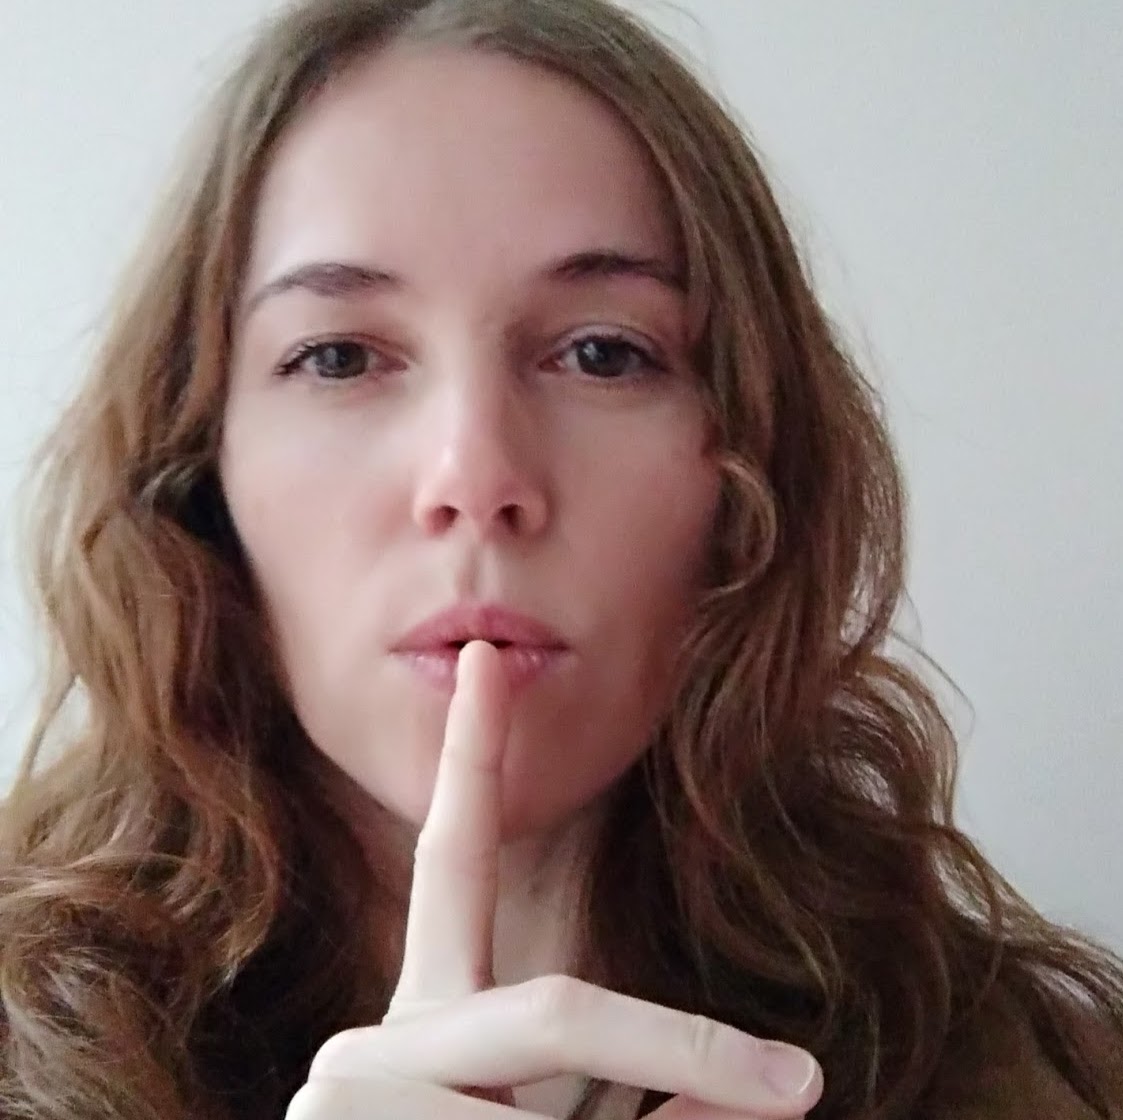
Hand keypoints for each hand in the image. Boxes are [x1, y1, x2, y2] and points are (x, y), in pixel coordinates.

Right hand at [286, 640, 823, 1118]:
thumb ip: (647, 1089)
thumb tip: (759, 1090)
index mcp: (426, 1016)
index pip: (458, 859)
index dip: (477, 755)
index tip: (496, 658)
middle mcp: (379, 1047)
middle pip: (559, 1015)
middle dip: (679, 1042)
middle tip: (801, 1088)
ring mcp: (356, 1105)